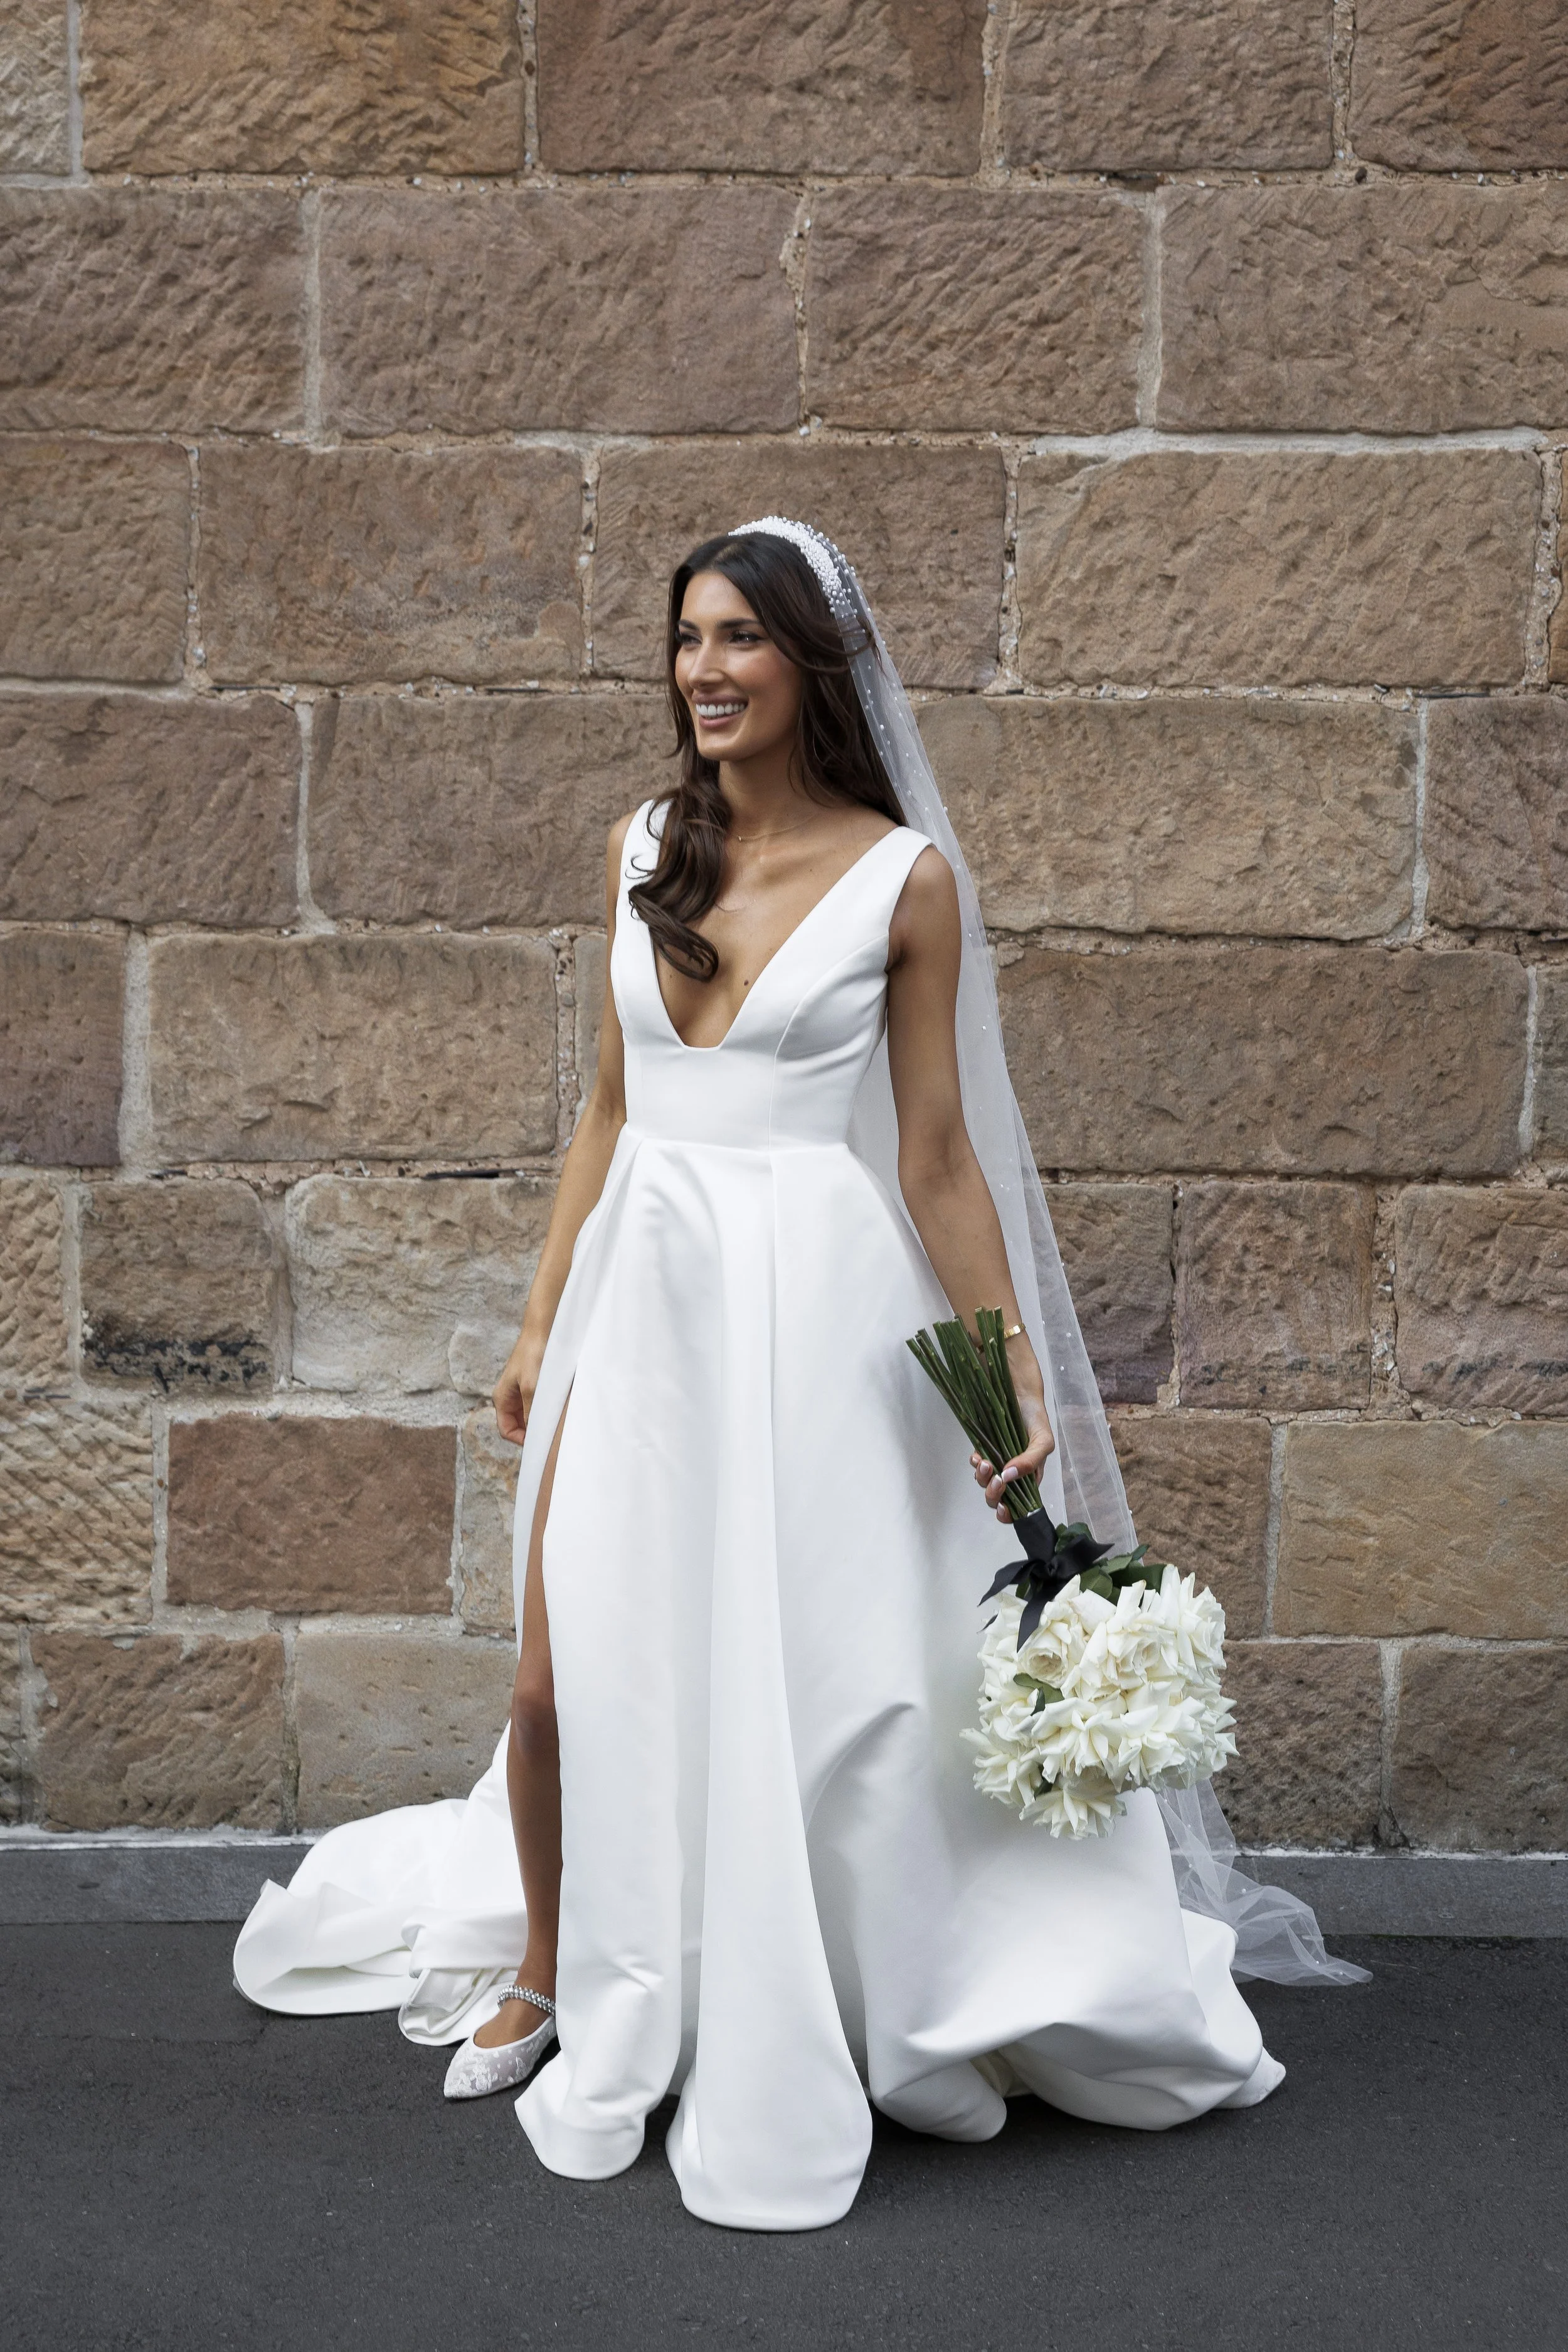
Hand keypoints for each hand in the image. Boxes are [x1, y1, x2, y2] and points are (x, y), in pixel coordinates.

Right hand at [492, 1331, 544, 1446]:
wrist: (544, 1330)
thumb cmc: (534, 1355)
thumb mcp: (532, 1388)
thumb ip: (530, 1412)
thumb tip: (534, 1434)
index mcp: (502, 1398)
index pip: (506, 1430)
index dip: (521, 1439)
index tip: (540, 1442)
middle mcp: (509, 1396)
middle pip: (518, 1424)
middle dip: (532, 1431)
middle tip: (551, 1434)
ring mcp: (521, 1390)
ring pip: (528, 1415)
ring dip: (540, 1419)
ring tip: (555, 1421)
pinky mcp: (533, 1384)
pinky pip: (537, 1404)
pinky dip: (546, 1409)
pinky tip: (558, 1408)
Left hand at [970, 1339, 1054, 1521]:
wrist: (1017, 1389)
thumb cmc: (1035, 1417)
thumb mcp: (1043, 1440)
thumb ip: (1031, 1462)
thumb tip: (1009, 1477)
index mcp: (1029, 1476)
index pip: (1020, 1503)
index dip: (1010, 1512)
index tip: (1003, 1511)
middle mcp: (1012, 1472)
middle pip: (999, 1496)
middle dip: (994, 1494)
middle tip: (994, 1482)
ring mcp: (997, 1460)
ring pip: (985, 1481)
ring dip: (983, 1477)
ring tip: (985, 1463)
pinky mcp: (984, 1448)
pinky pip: (977, 1463)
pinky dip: (975, 1463)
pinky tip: (978, 1456)